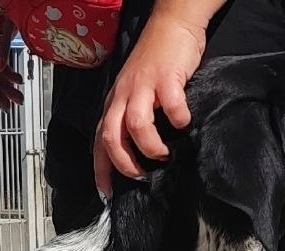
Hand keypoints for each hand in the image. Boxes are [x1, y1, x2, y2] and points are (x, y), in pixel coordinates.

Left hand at [93, 11, 205, 195]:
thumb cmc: (155, 62)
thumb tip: (137, 153)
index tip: (106, 193)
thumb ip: (133, 118)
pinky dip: (178, 119)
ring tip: (163, 155)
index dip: (100, 169)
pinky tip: (185, 123)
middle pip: (111, 136)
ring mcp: (143, 86)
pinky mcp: (166, 77)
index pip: (99, 140)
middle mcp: (123, 96)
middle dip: (124, 163)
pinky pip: (170, 104)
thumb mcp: (136, 92)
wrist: (172, 24)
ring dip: (149, 147)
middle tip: (140, 176)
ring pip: (135, 125)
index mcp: (115, 103)